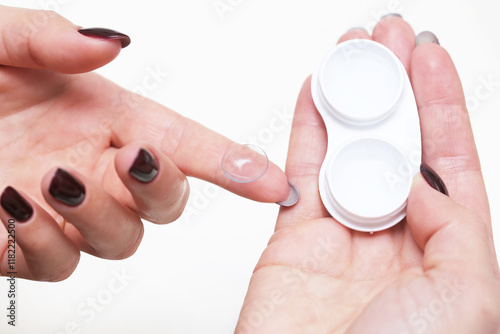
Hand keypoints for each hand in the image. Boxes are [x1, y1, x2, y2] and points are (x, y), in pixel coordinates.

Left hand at [0, 5, 289, 281]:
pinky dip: (44, 241)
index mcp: (105, 117)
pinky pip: (58, 263)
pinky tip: (16, 208)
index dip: (235, 164)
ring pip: (120, 240)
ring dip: (98, 215)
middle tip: (132, 160)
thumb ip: (53, 39)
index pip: (187, 144)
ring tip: (52, 179)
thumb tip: (108, 45)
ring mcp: (63, 208)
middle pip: (165, 202)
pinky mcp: (24, 242)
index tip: (274, 183)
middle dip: (159, 188)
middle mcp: (95, 165)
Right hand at [236, 16, 499, 332]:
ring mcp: (341, 234)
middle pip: (396, 145)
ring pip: (347, 150)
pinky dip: (305, 131)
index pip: (449, 160)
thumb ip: (453, 225)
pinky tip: (312, 96)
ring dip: (348, 99)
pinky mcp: (294, 238)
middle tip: (386, 39)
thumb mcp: (466, 297)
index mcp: (446, 252)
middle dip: (394, 87)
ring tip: (349, 53)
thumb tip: (421, 176)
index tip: (428, 57)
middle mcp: (394, 237)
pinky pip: (302, 172)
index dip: (441, 103)